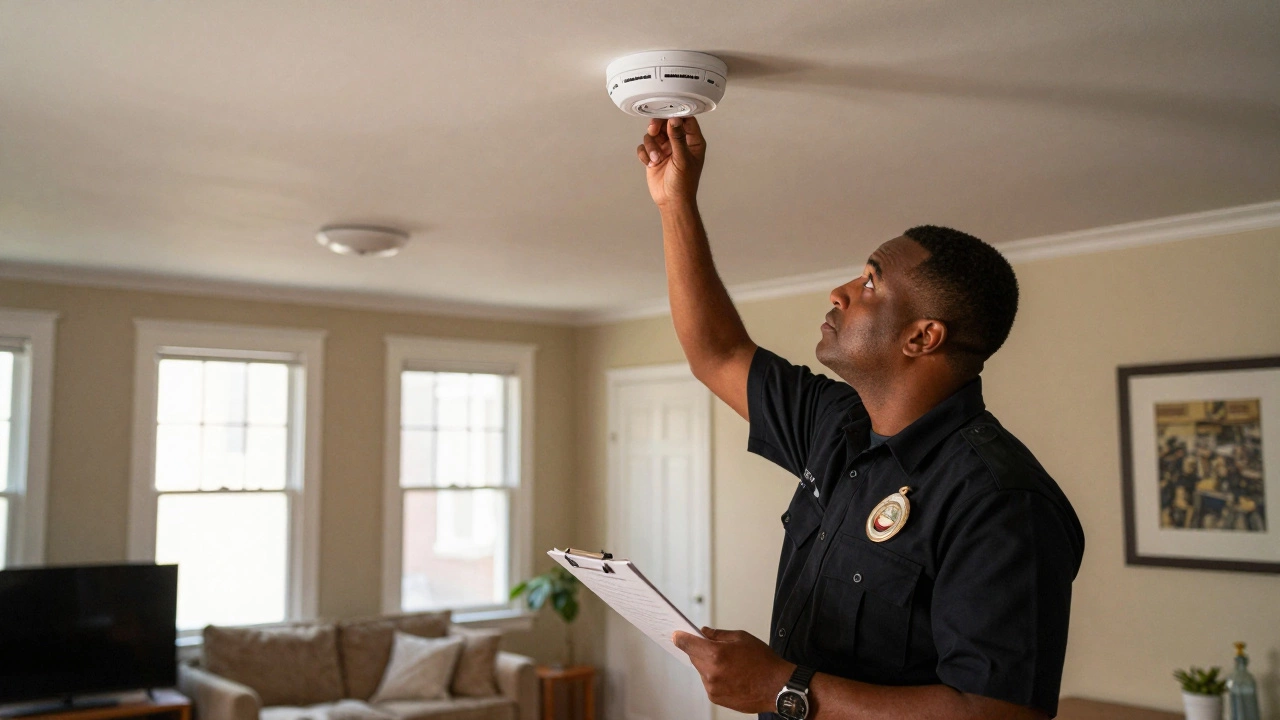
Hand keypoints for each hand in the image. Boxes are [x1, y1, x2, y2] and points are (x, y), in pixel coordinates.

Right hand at [636, 116, 705, 209]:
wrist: (671, 201)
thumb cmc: (683, 184)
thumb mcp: (682, 159)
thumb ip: (678, 138)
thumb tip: (674, 119)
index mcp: (693, 141)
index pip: (685, 119)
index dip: (675, 114)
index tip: (666, 114)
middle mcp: (679, 142)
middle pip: (665, 122)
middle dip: (657, 126)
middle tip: (653, 130)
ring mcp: (666, 148)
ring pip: (652, 134)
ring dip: (651, 145)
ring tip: (655, 158)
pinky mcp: (654, 155)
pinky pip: (644, 146)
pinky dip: (645, 153)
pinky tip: (650, 163)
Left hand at [672, 626, 794, 712]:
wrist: (777, 687)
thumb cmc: (763, 662)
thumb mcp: (741, 638)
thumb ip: (718, 634)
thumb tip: (703, 632)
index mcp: (716, 654)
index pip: (688, 644)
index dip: (681, 638)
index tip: (676, 635)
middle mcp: (711, 672)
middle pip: (694, 657)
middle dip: (700, 650)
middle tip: (714, 647)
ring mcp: (713, 687)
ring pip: (701, 670)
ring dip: (708, 664)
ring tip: (729, 663)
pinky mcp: (716, 698)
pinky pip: (709, 682)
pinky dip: (714, 676)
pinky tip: (731, 674)